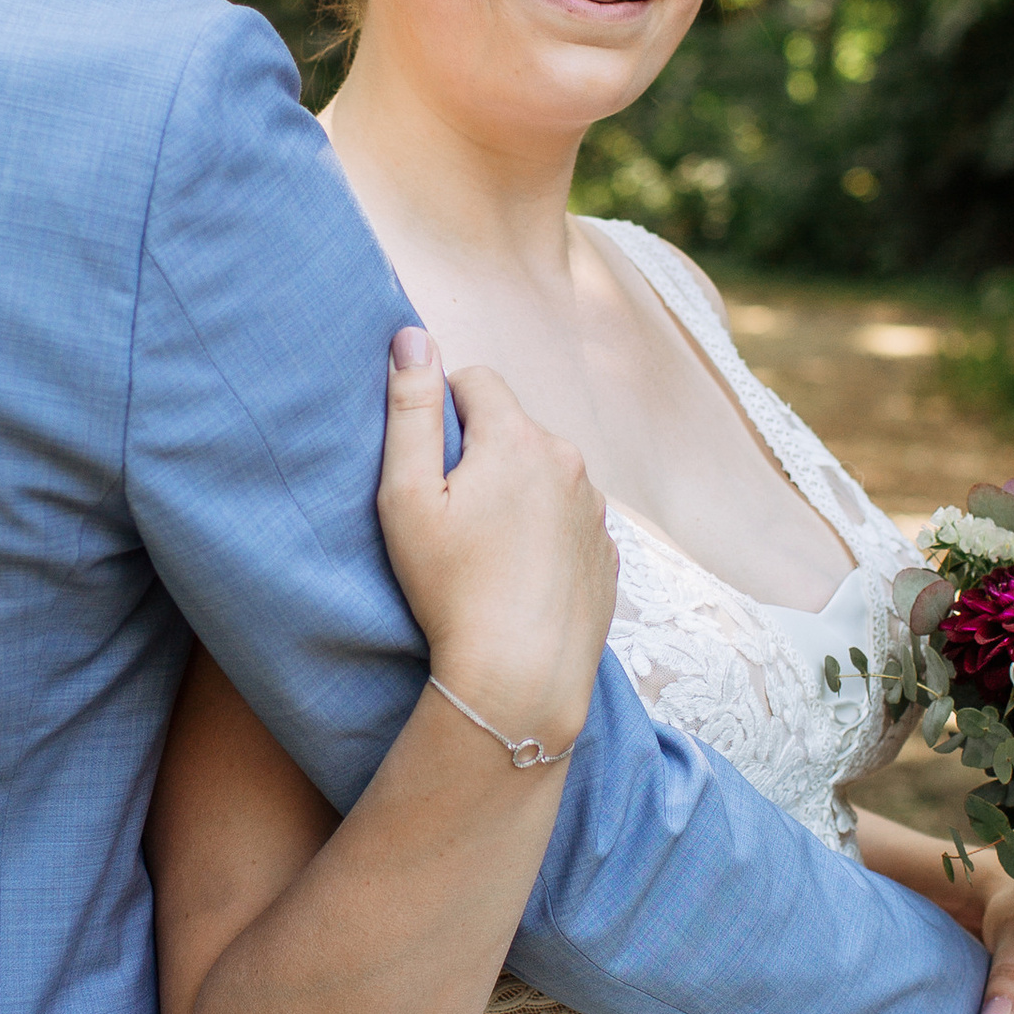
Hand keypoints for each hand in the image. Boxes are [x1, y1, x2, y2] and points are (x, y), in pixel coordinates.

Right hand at [377, 327, 617, 758]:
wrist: (520, 677)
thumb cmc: (450, 589)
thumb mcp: (406, 497)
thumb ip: (409, 409)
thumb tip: (411, 336)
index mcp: (518, 438)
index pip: (476, 381)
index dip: (442, 412)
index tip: (426, 466)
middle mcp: (569, 462)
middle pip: (513, 429)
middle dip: (480, 454)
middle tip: (449, 515)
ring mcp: (596, 510)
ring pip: (544, 476)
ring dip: (516, 493)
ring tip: (484, 552)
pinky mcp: (607, 554)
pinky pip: (568, 521)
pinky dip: (543, 534)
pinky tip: (516, 577)